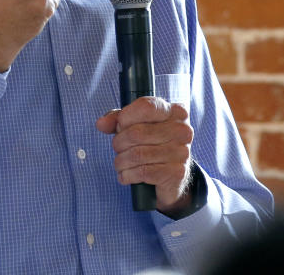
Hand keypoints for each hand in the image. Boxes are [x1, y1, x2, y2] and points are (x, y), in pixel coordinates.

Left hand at [96, 97, 194, 215]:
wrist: (171, 176)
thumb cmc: (152, 145)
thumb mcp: (136, 126)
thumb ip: (118, 120)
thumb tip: (101, 124)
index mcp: (175, 112)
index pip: (146, 106)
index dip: (126, 117)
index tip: (121, 126)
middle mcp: (182, 130)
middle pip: (136, 133)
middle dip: (119, 143)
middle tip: (118, 149)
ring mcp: (182, 151)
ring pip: (137, 154)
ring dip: (121, 161)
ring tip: (120, 163)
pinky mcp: (177, 172)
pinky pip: (142, 172)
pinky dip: (127, 175)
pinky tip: (126, 175)